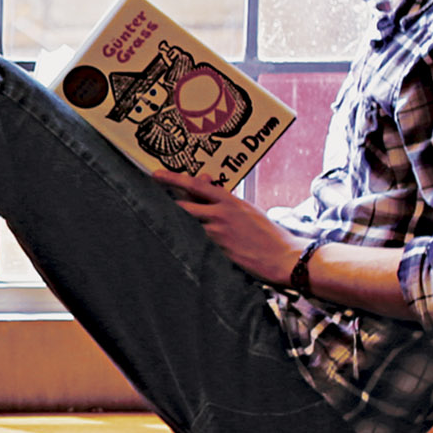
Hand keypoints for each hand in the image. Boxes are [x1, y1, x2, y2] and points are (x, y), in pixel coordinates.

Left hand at [153, 172, 301, 285]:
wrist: (283, 257)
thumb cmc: (268, 235)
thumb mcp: (248, 211)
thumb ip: (227, 201)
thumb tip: (209, 186)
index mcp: (230, 201)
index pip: (196, 185)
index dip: (174, 179)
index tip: (157, 174)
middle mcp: (222, 213)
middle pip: (184, 203)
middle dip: (165, 201)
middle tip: (149, 198)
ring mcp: (218, 232)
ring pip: (186, 223)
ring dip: (174, 223)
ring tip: (160, 223)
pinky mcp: (218, 250)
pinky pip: (195, 242)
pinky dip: (186, 240)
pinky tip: (177, 243)